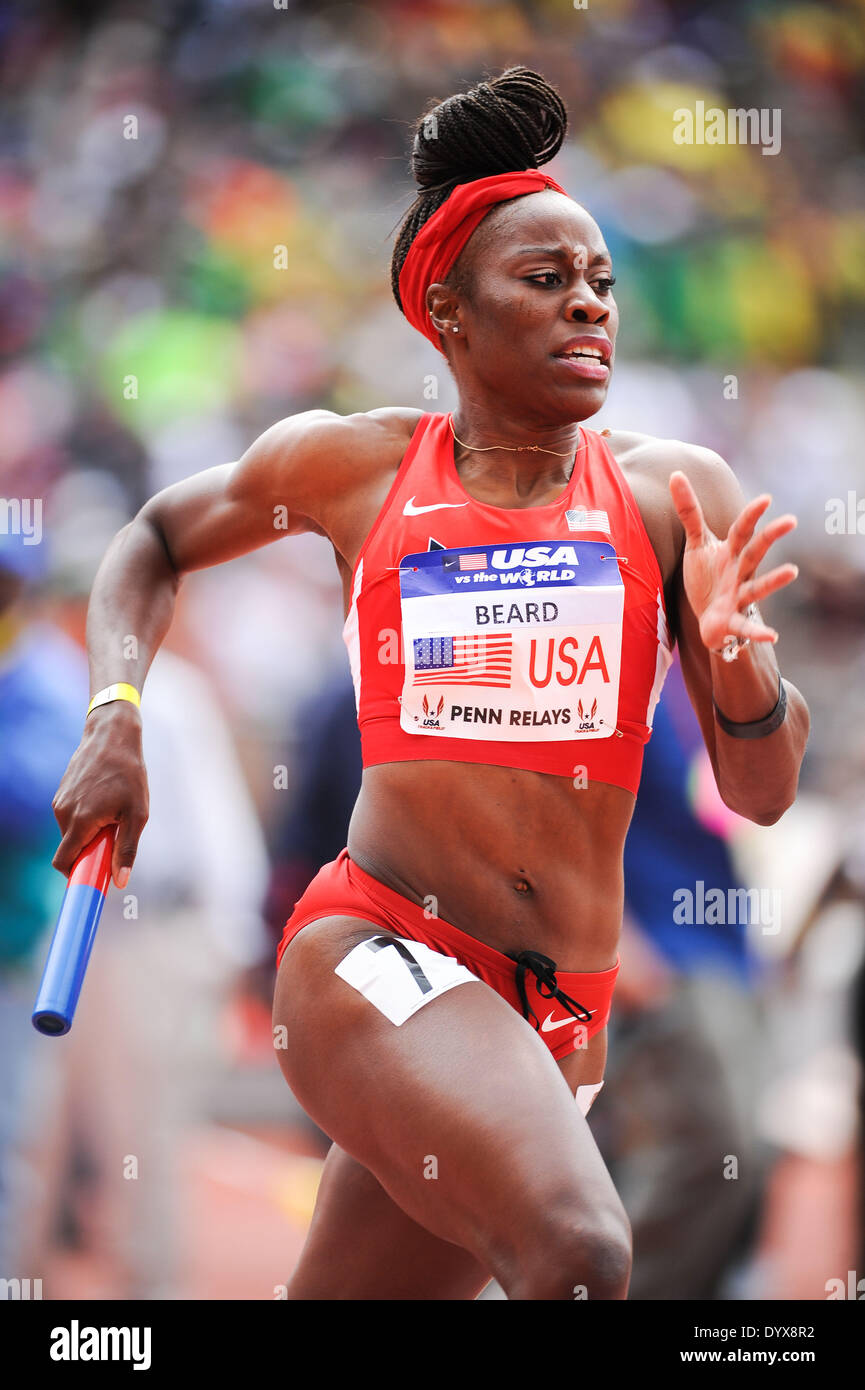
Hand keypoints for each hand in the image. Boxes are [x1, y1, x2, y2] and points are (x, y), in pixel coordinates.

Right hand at [52, 701, 148, 888]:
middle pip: (71, 848)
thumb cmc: (129, 774)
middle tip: (115, 835)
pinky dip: (86, 817)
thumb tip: (119, 881)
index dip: (75, 877)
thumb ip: (127, 849)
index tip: (91, 881)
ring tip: (113, 810)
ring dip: (90, 831)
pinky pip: (72, 816)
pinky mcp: (61, 793)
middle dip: (90, 850)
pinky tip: (104, 798)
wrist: (112, 736)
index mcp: (80, 821)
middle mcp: (63, 813)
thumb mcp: (137, 814)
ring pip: (73, 832)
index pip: (63, 862)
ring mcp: (60, 802)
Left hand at [669, 471, 798, 652]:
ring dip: (774, 581)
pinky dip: (758, 632)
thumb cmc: (707, 577)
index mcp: (731, 552)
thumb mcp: (696, 543)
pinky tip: (773, 635)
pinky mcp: (732, 620)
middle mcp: (739, 572)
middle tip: (791, 521)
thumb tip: (676, 474)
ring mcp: (738, 596)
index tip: (766, 499)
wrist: (708, 619)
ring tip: (792, 571)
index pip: (741, 530)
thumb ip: (689, 511)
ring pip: (758, 587)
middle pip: (755, 552)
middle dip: (771, 537)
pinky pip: (746, 627)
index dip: (751, 515)